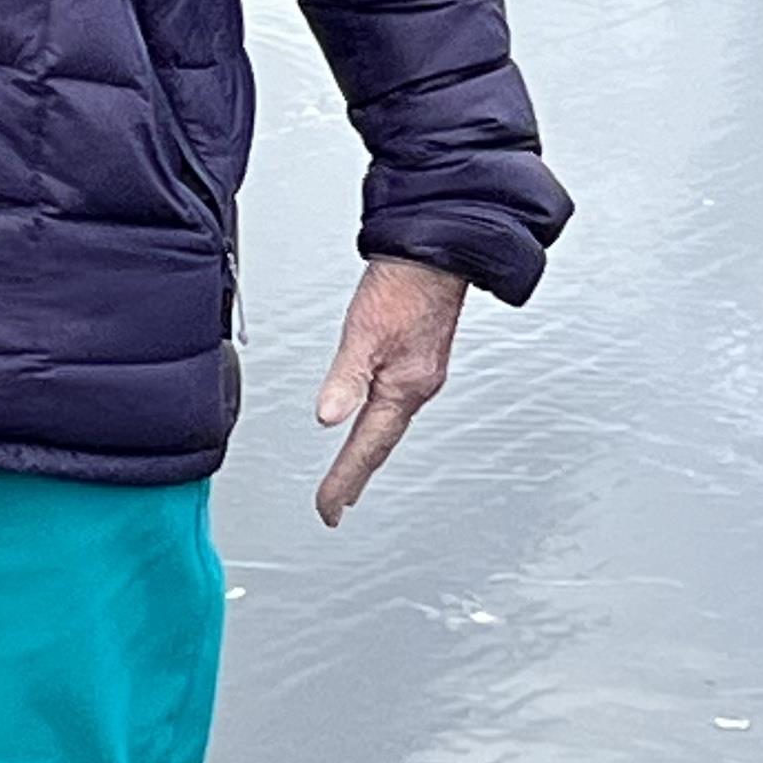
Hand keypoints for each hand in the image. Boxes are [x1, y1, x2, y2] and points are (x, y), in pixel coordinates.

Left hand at [312, 255, 468, 526]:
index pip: (366, 449)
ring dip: (367, 453)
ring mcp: (421, 374)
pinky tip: (373, 421)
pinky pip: (395, 405)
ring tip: (350, 476)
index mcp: (404, 389)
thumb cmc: (403, 287)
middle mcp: (417, 387)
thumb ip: (345, 378)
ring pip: (389, 426)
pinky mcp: (419, 359)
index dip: (344, 482)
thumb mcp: (363, 333)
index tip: (328, 509)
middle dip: (355, 477)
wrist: (435, 253)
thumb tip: (327, 417)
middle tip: (336, 504)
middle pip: (380, 444)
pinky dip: (378, 424)